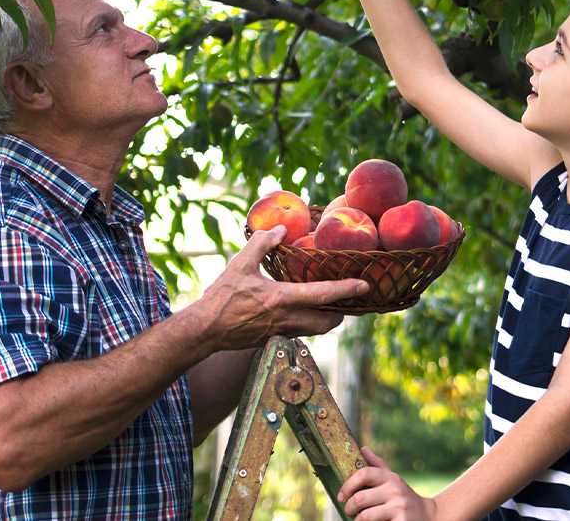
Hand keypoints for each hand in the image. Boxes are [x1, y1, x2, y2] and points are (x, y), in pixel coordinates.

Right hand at [195, 225, 368, 350]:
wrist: (204, 330)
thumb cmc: (221, 296)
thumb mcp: (240, 263)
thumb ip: (263, 243)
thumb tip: (281, 229)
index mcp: (282, 299)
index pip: (323, 294)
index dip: (347, 289)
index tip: (365, 285)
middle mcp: (286, 319)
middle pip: (327, 323)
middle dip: (342, 313)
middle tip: (348, 300)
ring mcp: (279, 333)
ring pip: (314, 330)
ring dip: (325, 319)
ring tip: (328, 304)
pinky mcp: (271, 340)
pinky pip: (297, 332)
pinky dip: (306, 323)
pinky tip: (300, 311)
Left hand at [338, 447, 436, 519]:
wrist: (428, 515)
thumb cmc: (404, 497)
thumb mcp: (393, 479)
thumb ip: (378, 465)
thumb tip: (363, 449)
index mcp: (390, 477)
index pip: (364, 473)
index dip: (348, 484)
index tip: (341, 496)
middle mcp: (395, 490)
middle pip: (360, 498)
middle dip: (349, 508)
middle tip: (349, 511)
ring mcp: (399, 508)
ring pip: (365, 516)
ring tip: (358, 520)